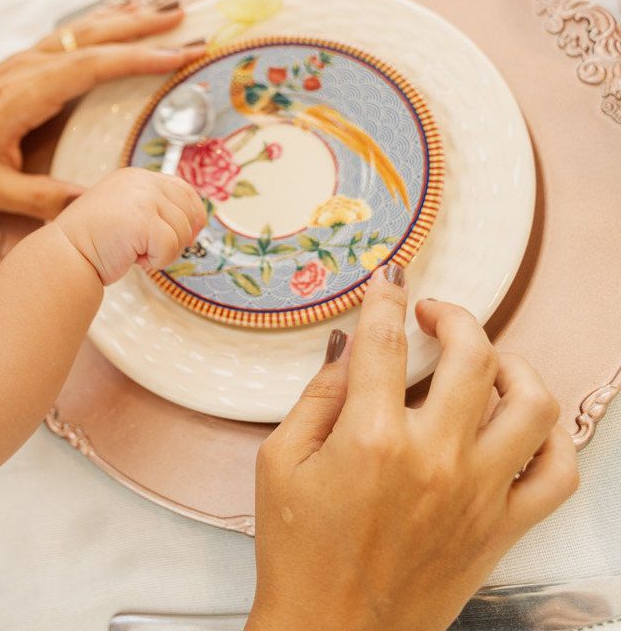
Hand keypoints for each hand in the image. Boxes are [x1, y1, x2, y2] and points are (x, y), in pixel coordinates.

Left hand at [0, 4, 206, 218]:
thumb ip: (41, 198)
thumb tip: (92, 204)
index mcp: (25, 94)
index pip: (92, 67)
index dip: (139, 59)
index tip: (179, 55)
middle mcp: (28, 68)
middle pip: (94, 37)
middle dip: (145, 28)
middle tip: (191, 23)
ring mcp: (24, 62)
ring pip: (83, 30)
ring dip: (127, 19)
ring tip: (169, 11)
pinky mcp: (21, 65)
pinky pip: (70, 37)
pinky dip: (102, 25)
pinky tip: (120, 21)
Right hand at [51, 167, 204, 284]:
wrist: (65, 255)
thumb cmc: (92, 241)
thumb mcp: (125, 212)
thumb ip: (152, 208)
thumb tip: (194, 222)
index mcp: (136, 177)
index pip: (183, 190)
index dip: (192, 215)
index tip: (188, 236)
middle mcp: (141, 182)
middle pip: (188, 211)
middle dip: (177, 238)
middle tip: (149, 250)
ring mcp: (143, 198)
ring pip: (182, 231)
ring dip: (164, 252)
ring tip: (135, 252)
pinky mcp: (143, 220)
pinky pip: (171, 247)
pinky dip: (157, 261)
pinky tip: (134, 258)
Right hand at [247, 266, 577, 630]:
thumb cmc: (298, 553)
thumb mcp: (279, 462)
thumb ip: (317, 397)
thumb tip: (346, 347)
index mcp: (371, 440)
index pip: (386, 342)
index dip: (386, 299)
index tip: (389, 281)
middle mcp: (434, 460)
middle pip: (473, 356)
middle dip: (454, 315)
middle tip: (433, 312)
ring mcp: (477, 494)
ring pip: (531, 403)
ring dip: (512, 365)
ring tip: (486, 360)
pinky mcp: (502, 528)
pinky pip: (556, 471)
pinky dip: (550, 435)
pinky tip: (519, 420)